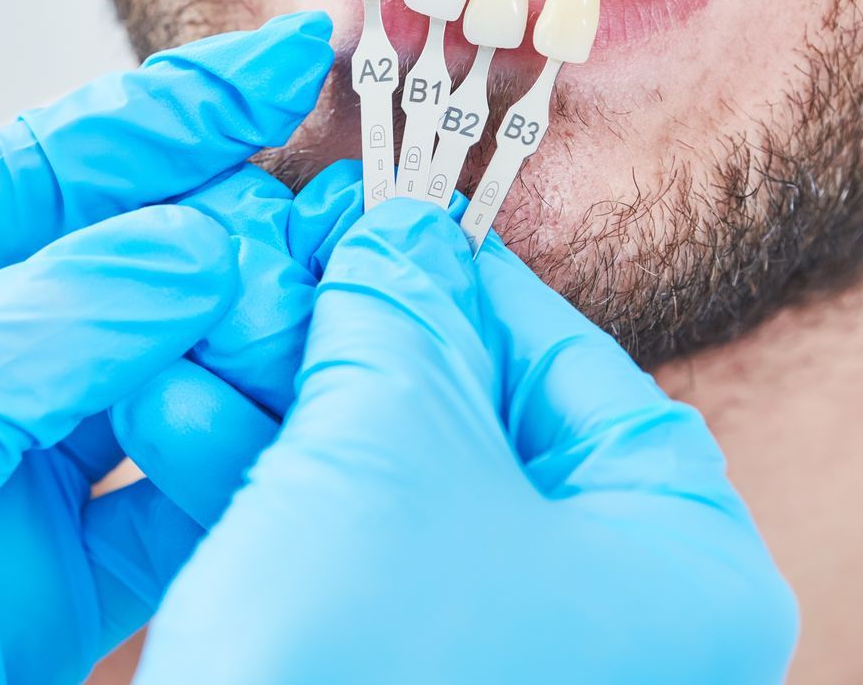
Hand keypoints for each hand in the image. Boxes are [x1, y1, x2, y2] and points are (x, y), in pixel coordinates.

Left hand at [0, 13, 334, 684]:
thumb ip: (15, 341)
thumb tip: (187, 246)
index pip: (14, 179)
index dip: (151, 119)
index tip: (276, 67)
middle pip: (99, 265)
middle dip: (213, 229)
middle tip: (326, 209)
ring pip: (149, 372)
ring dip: (237, 339)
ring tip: (321, 306)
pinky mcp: (49, 588)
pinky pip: (167, 500)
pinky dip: (231, 461)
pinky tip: (280, 422)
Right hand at [132, 198, 799, 684]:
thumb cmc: (363, 671)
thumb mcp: (386, 446)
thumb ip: (396, 313)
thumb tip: (393, 235)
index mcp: (684, 570)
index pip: (581, 370)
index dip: (465, 280)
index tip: (377, 224)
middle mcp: (618, 631)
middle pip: (476, 428)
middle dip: (348, 339)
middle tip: (269, 267)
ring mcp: (509, 674)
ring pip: (394, 498)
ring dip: (285, 404)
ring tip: (195, 327)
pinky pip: (349, 569)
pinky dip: (269, 491)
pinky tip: (177, 414)